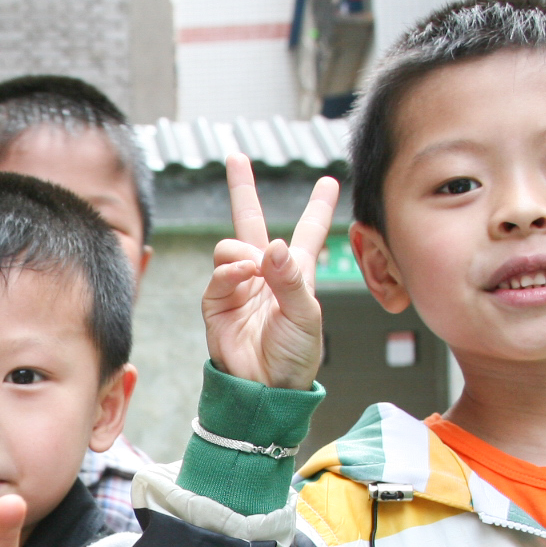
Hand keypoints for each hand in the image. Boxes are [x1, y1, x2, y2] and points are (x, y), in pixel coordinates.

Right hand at [205, 154, 335, 390]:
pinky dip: (230, 270)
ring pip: (231, 245)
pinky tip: (243, 276)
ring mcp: (238, 286)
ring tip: (255, 271)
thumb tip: (273, 246)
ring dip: (244, 251)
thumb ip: (291, 279)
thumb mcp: (307, 317)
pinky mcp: (216, 302)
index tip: (329, 180)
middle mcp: (265, 274)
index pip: (308, 232)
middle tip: (236, 157)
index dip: (318, 207)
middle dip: (243, 188)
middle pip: (253, 221)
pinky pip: (219, 272)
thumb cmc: (294, 358)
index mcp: (296, 274)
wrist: (265, 389)